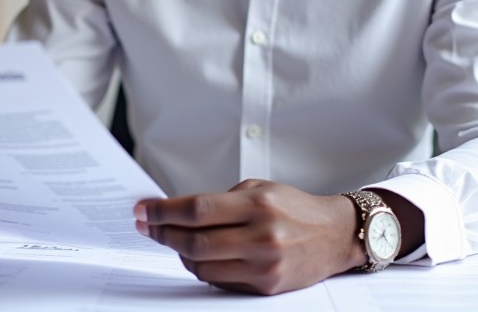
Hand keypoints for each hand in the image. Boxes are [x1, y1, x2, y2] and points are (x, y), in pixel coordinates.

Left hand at [133, 179, 362, 294]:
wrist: (335, 235)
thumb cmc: (294, 208)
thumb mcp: (260, 189)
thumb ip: (221, 201)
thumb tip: (174, 212)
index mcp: (258, 205)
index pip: (197, 210)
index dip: (163, 211)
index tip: (142, 210)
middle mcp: (262, 237)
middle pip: (194, 242)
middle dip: (162, 234)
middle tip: (147, 226)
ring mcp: (264, 266)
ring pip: (202, 267)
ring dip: (180, 253)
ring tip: (175, 239)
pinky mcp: (266, 287)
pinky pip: (219, 282)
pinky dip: (203, 269)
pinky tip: (200, 255)